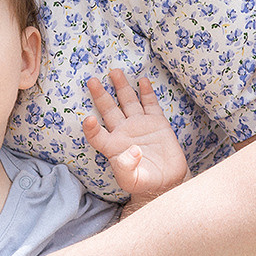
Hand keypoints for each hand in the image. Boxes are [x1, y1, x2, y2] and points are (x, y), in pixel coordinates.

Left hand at [82, 68, 188, 203]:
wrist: (167, 180)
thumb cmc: (145, 183)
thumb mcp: (133, 181)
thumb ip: (127, 169)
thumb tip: (132, 151)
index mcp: (113, 147)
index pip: (97, 135)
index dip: (91, 129)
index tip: (88, 119)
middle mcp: (123, 132)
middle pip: (108, 110)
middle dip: (100, 95)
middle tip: (92, 80)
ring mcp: (139, 125)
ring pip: (127, 102)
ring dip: (121, 87)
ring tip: (115, 72)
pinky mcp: (156, 122)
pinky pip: (150, 104)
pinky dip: (146, 92)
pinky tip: (142, 80)